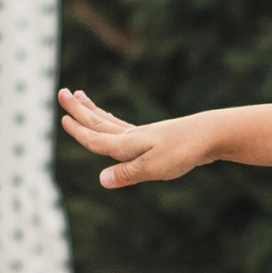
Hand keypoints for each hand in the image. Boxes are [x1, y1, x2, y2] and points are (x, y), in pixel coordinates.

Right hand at [58, 85, 217, 185]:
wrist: (209, 136)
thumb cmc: (183, 152)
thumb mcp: (155, 167)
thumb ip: (128, 173)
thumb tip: (101, 180)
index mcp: (128, 144)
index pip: (96, 139)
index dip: (79, 132)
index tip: (63, 118)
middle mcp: (131, 137)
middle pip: (98, 123)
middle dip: (79, 110)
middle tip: (62, 92)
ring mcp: (141, 135)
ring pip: (108, 122)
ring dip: (92, 110)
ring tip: (80, 96)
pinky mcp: (151, 137)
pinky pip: (122, 127)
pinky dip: (109, 121)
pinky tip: (108, 120)